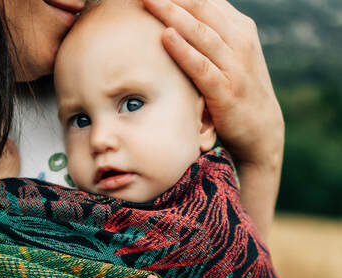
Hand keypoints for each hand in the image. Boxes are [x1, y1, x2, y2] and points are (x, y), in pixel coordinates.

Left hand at [142, 0, 283, 169]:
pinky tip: (166, 37)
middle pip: (202, 8)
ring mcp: (235, 66)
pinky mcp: (227, 92)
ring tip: (148, 1)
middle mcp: (240, 41)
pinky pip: (202, 66)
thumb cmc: (238, 92)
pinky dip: (184, 50)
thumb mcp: (230, 58)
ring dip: (172, 14)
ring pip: (201, 32)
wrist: (262, 132)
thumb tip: (179, 20)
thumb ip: (211, 37)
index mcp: (240, 28)